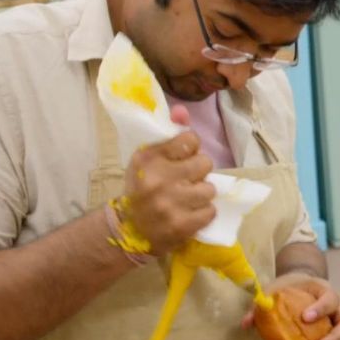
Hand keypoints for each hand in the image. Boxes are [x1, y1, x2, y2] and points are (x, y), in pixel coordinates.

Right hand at [120, 105, 215, 256]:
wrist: (129, 229)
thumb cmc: (142, 188)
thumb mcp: (148, 158)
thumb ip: (168, 133)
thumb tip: (182, 110)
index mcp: (148, 158)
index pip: (190, 140)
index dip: (192, 148)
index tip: (183, 157)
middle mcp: (158, 179)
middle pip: (205, 163)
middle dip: (199, 172)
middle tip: (186, 180)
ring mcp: (170, 204)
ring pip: (209, 189)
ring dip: (201, 194)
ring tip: (187, 198)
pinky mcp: (181, 225)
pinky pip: (210, 211)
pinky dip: (203, 213)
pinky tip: (189, 213)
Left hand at [244, 274, 339, 339]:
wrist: (299, 287)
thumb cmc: (288, 288)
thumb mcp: (274, 290)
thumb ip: (261, 305)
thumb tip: (246, 324)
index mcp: (324, 292)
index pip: (331, 298)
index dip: (321, 308)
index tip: (305, 318)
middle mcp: (338, 309)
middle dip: (335, 339)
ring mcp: (338, 326)